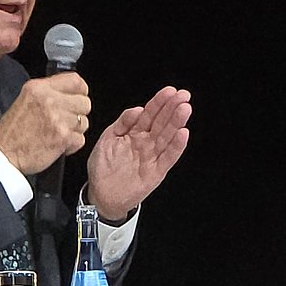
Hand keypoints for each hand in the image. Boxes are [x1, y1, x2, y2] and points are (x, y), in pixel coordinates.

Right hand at [0, 72, 90, 174]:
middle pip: (84, 102)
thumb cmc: (12, 133)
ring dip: (74, 130)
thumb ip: (47, 93)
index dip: (80, 91)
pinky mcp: (63, 137)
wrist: (4, 155)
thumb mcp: (25, 100)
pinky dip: (72, 145)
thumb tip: (70, 93)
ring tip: (57, 133)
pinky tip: (57, 144)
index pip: (76, 80)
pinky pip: (81, 139)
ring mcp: (58, 118)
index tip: (77, 98)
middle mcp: (49, 100)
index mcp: (38, 88)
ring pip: (84, 122)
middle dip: (77, 113)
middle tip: (64, 121)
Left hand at [86, 86, 191, 220]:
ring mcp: (152, 156)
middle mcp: (146, 142)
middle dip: (172, 108)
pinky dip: (176, 146)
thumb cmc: (103, 167)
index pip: (150, 113)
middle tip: (183, 95)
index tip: (170, 91)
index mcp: (134, 132)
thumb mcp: (108, 139)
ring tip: (184, 109)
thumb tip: (137, 109)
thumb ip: (122, 123)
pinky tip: (183, 134)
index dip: (159, 102)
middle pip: (162, 122)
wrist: (101, 194)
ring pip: (167, 137)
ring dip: (177, 123)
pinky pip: (168, 157)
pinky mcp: (157, 172)